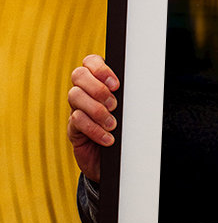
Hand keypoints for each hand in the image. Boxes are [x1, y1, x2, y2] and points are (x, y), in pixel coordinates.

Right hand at [67, 55, 119, 181]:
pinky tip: (107, 138)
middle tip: (114, 105)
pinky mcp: (73, 128)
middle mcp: (85, 92)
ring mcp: (76, 109)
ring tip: (112, 124)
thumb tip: (138, 86)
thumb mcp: (128, 110)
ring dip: (96, 110)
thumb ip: (127, 96)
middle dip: (98, 89)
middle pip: (78, 75)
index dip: (100, 69)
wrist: (115, 160)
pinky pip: (76, 120)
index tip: (116, 85)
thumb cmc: (125, 130)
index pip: (91, 62)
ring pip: (75, 96)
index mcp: (98, 82)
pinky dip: (94, 129)